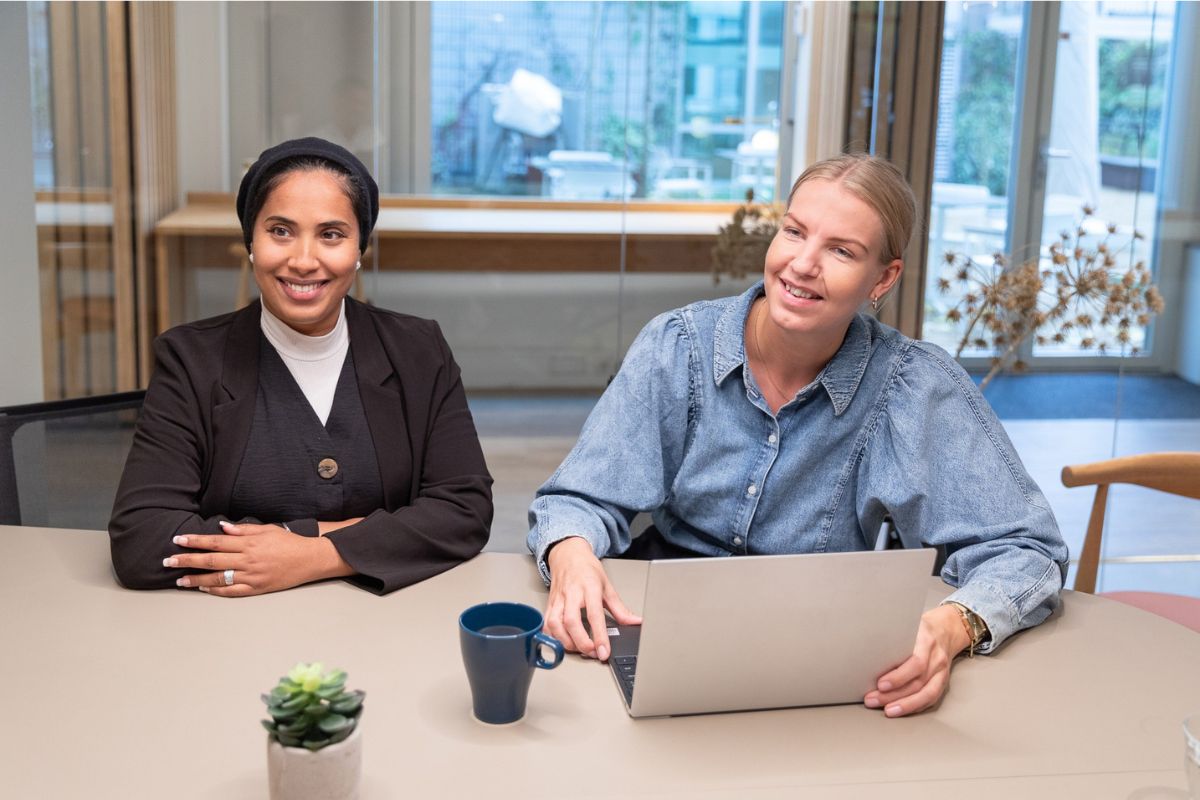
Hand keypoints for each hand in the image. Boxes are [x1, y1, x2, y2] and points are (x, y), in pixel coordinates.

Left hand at [163, 521, 353, 596]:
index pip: (215, 541)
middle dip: (187, 561)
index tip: (178, 540)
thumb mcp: (267, 530)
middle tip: (168, 561)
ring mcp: (251, 576)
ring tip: (180, 580)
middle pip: (211, 560)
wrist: (310, 559)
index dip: (195, 541)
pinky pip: (232, 591)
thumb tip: (222, 527)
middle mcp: (247, 560)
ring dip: (196, 580)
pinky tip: (204, 589)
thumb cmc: (289, 542)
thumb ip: (244, 529)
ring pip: (218, 578)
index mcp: (248, 543)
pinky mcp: (257, 588)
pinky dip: (216, 590)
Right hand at [544, 536, 640, 660]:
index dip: (599, 636)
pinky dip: (552, 636)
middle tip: (593, 653)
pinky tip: (562, 642)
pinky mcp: (549, 603)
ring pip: (555, 624)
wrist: (568, 554)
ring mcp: (558, 599)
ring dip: (566, 641)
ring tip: (579, 649)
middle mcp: (572, 593)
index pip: (594, 614)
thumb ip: (620, 609)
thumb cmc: (587, 569)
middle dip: (581, 642)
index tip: (603, 651)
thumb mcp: (607, 586)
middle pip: (571, 621)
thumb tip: (635, 622)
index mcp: (589, 587)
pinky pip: (546, 623)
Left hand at [863, 604, 968, 716]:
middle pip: (917, 682)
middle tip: (872, 699)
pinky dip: (915, 707)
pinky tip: (901, 711)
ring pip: (926, 694)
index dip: (898, 676)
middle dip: (893, 695)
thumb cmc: (920, 628)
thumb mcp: (906, 624)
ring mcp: (942, 672)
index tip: (880, 684)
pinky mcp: (943, 682)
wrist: (946, 630)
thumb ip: (891, 636)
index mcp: (926, 641)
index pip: (915, 663)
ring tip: (886, 710)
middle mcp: (936, 658)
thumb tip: (866, 651)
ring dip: (904, 705)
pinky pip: (931, 698)